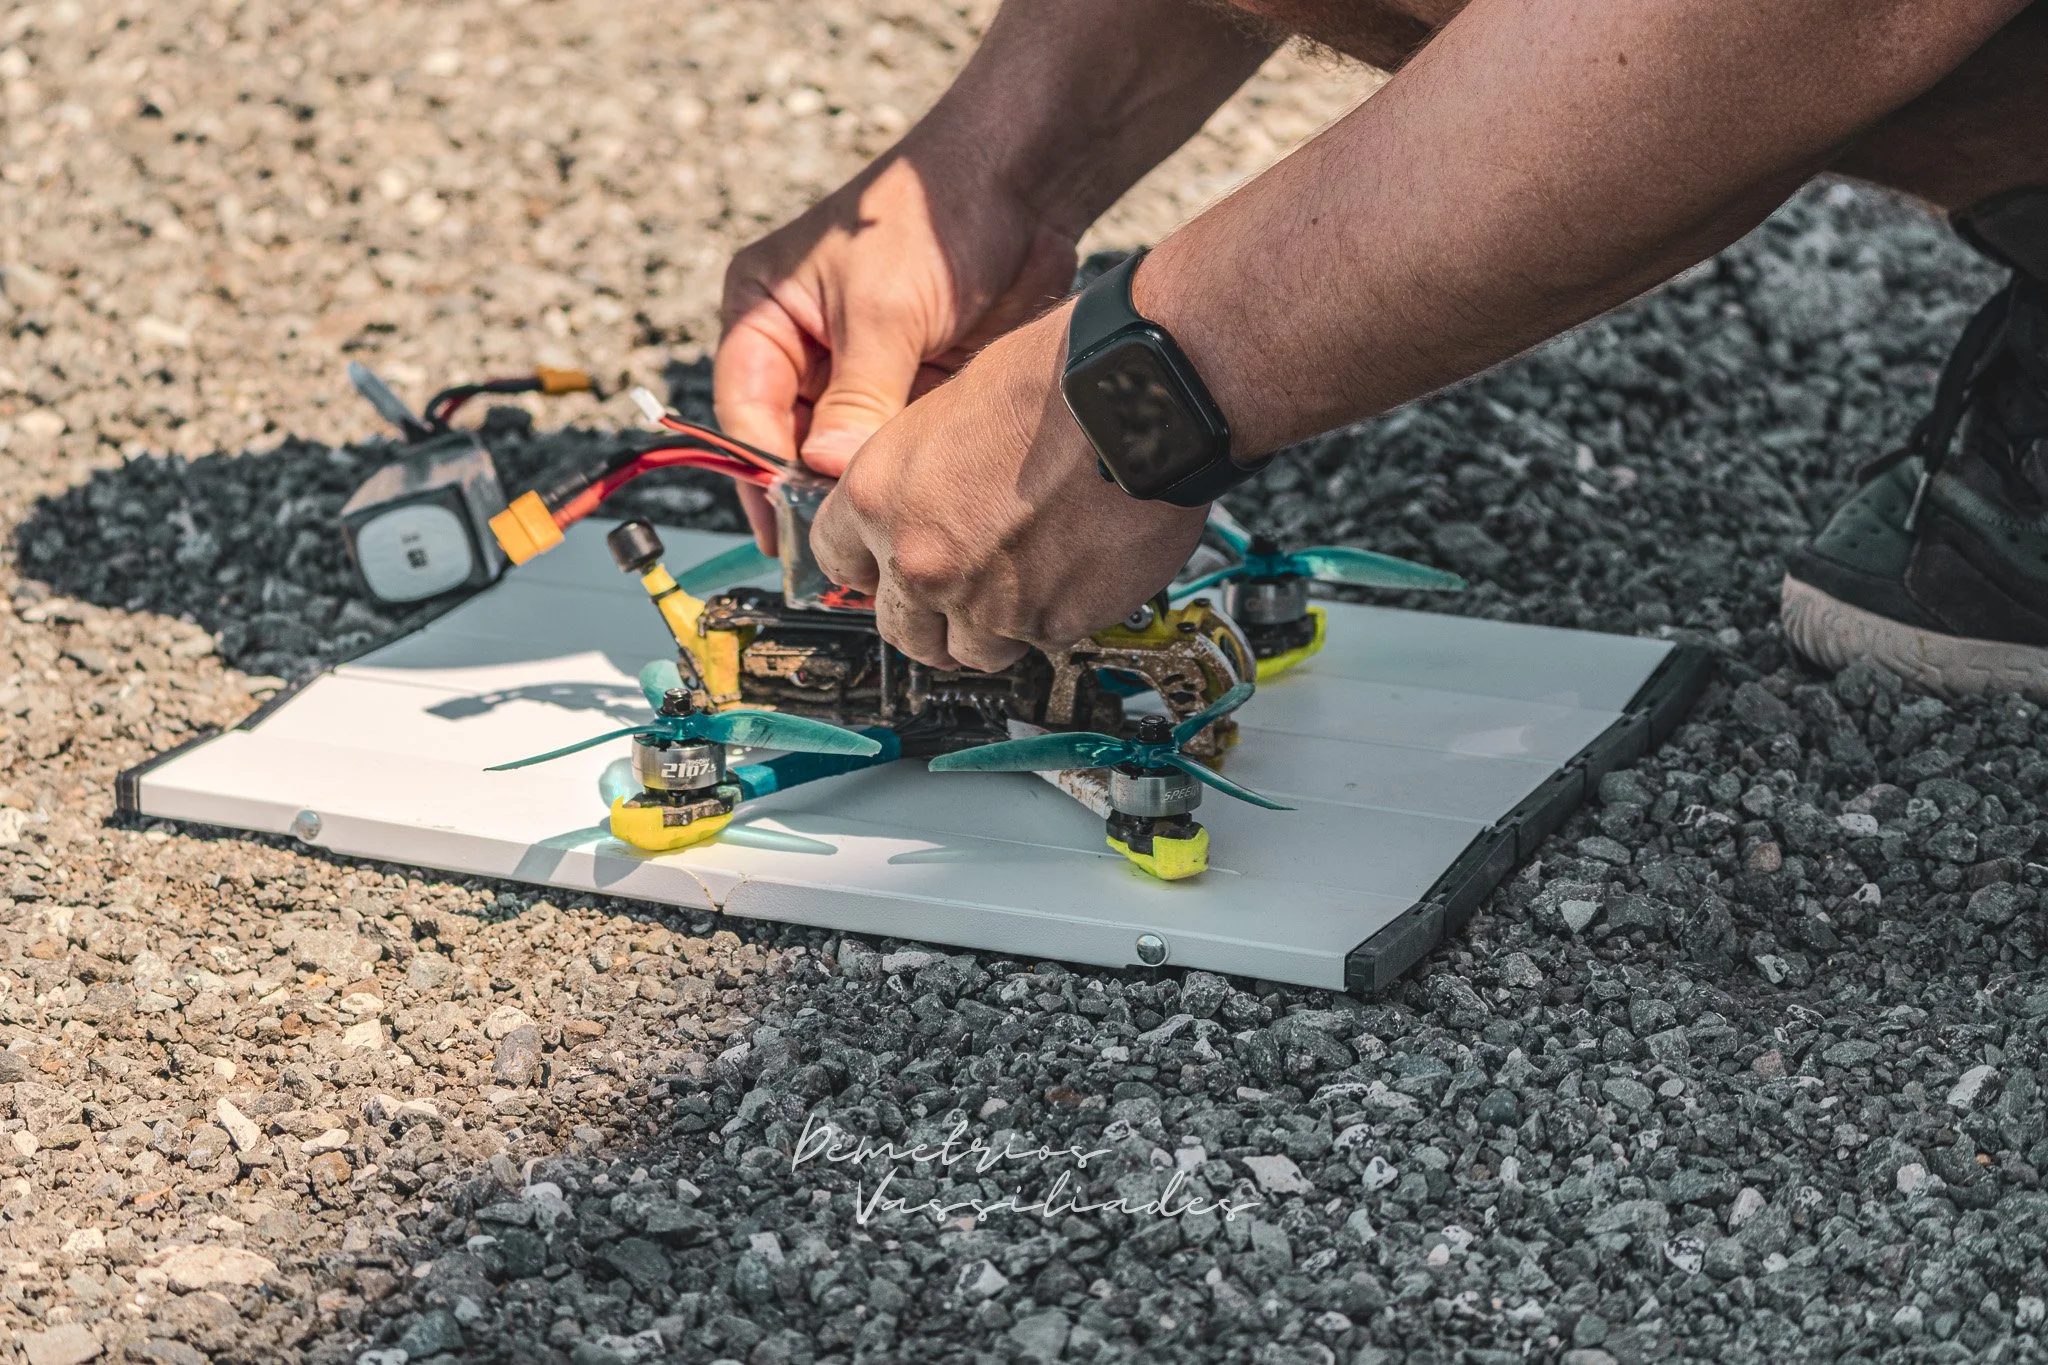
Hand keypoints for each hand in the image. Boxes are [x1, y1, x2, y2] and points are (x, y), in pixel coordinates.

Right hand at [713, 141, 1078, 549]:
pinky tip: (915, 510)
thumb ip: (857, 397)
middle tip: (834, 553)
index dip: (762, 473)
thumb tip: (830, 474)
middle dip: (811, 495)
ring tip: (878, 542)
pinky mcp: (912, 386)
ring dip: (861, 492)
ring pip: (845, 454)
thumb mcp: (881, 308)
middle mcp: (803, 349)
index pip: (746, 412)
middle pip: (791, 443)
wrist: (1018, 185)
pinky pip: (896, 447)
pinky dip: (903, 478)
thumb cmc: (929, 216)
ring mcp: (859, 372)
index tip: (788, 525)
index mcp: (764, 315)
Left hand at [809, 303, 1209, 670]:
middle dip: (931, 617)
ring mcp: (985, 603)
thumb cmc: (1053, 381)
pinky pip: (1043, 641)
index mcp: (879, 498)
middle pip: (901, 631)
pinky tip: (1078, 567)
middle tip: (964, 593)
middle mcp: (921, 561)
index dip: (872, 568)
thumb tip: (919, 518)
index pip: (839, 564)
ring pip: (974, 651)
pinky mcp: (1051, 625)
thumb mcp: (945, 413)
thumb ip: (918, 484)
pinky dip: (1058, 616)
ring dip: (997, 627)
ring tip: (1033, 577)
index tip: (891, 571)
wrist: (1135, 397)